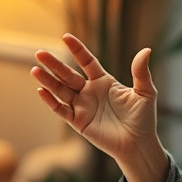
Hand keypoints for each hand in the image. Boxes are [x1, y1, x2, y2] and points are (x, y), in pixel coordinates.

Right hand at [31, 33, 158, 159]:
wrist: (138, 144)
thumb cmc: (144, 118)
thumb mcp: (146, 92)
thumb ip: (141, 72)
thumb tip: (146, 50)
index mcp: (104, 81)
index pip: (87, 62)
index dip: (77, 50)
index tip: (66, 37)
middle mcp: (89, 92)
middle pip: (68, 74)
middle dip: (54, 64)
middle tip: (40, 53)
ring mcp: (82, 106)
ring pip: (61, 90)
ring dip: (48, 81)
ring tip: (35, 70)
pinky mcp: (78, 122)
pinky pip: (61, 110)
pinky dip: (50, 101)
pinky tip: (41, 91)